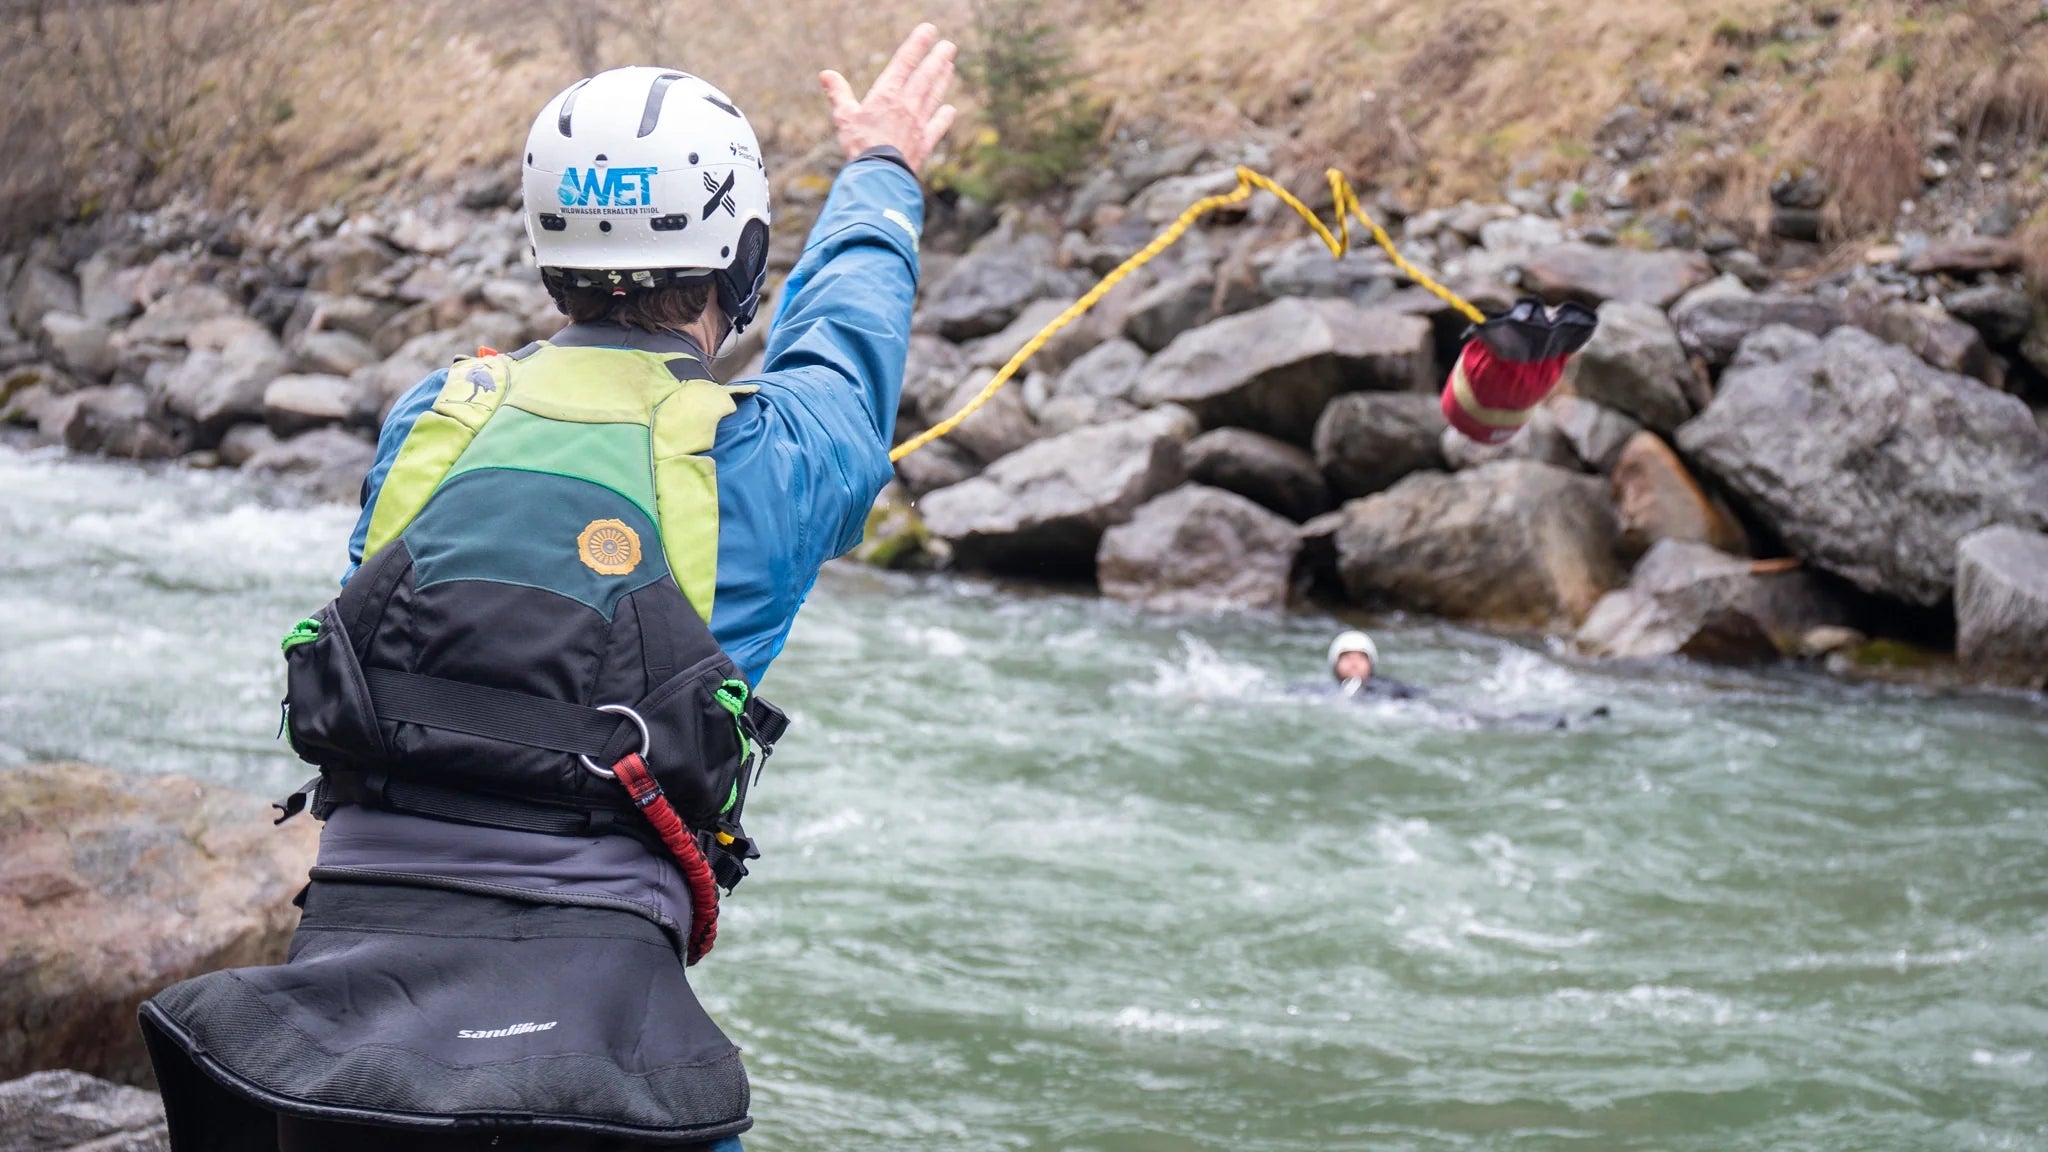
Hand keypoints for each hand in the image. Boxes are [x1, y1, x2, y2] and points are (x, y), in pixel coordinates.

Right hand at [819, 23, 958, 175]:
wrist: (879, 177)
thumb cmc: (858, 146)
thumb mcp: (844, 117)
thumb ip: (839, 94)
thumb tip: (826, 74)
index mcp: (886, 95)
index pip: (905, 62)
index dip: (917, 44)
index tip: (929, 30)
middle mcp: (907, 105)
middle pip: (926, 76)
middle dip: (938, 59)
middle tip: (949, 46)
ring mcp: (918, 124)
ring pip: (934, 96)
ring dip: (943, 80)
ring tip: (950, 67)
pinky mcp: (924, 144)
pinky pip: (937, 126)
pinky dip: (944, 117)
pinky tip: (950, 110)